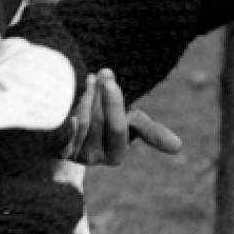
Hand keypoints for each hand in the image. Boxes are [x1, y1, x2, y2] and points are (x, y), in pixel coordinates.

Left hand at [61, 69, 182, 164]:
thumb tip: (178, 147)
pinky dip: (66, 120)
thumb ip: (150, 131)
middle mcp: (95, 159)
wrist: (74, 123)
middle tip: (100, 74)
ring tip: (87, 79)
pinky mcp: (56, 149)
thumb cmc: (107, 120)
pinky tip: (66, 104)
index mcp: (116, 154)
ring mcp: (73, 155)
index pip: (118, 129)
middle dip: (99, 95)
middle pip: (98, 123)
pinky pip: (61, 135)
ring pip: (81, 123)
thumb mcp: (130, 122)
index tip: (110, 81)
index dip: (114, 104)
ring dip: (84, 98)